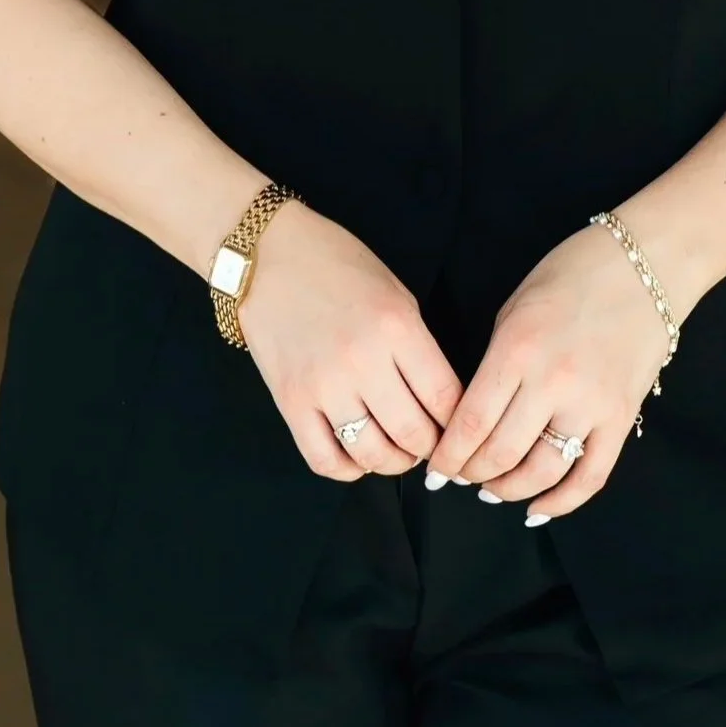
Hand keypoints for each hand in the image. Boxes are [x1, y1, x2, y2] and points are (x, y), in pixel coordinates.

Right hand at [237, 201, 461, 481]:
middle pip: (414, 434)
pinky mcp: (290, 403)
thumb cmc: (337, 267)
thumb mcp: (396, 295)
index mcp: (397, 328)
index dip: (458, 423)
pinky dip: (349, 469)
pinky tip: (357, 456)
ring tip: (396, 451)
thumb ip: (419, 348)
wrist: (267, 257)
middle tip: (429, 443)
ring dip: (393, 462)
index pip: (446, 399)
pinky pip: (325, 460)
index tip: (456, 427)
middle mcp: (363, 361)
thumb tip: (439, 403)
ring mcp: (324, 386)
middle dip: (429, 447)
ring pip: (373, 454)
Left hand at [427, 222, 669, 521]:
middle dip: (472, 474)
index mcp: (518, 350)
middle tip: (460, 478)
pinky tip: (539, 509)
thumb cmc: (572, 274)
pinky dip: (563, 501)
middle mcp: (552, 383)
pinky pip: (590, 476)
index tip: (435, 470)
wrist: (644, 264)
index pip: (472, 422)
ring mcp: (591, 404)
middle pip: (501, 453)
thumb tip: (475, 414)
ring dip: (509, 490)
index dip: (448, 456)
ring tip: (493, 490)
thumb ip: (495, 363)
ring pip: (542, 471)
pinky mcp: (621, 417)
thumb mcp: (515, 308)